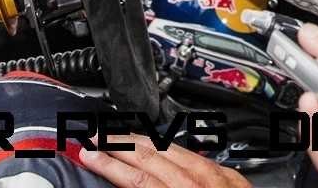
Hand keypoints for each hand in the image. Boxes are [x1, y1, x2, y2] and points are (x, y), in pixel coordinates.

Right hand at [79, 134, 250, 187]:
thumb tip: (125, 186)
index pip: (136, 178)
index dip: (108, 165)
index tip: (87, 155)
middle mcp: (199, 184)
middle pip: (149, 156)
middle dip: (117, 144)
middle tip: (95, 137)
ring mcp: (216, 177)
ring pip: (170, 148)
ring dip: (140, 140)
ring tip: (119, 134)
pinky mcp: (229, 176)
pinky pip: (193, 153)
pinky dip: (170, 146)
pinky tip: (159, 143)